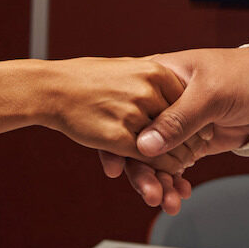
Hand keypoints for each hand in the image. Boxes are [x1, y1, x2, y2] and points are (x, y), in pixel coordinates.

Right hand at [38, 57, 192, 171]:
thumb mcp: (131, 71)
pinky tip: (161, 178)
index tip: (199, 137)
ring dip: (177, 164)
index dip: (194, 122)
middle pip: (179, 125)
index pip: (186, 102)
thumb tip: (184, 103)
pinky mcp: (117, 136)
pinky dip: (159, 171)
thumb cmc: (87, 78)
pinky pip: (148, 157)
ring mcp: (133, 112)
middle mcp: (147, 89)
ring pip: (167, 145)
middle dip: (191, 146)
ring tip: (178, 172)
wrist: (49, 86)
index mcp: (156, 69)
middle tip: (194, 156)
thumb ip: (158, 87)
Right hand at [97, 47, 248, 211]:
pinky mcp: (188, 142)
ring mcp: (174, 124)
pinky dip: (174, 182)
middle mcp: (159, 102)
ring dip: (159, 182)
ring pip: (154, 159)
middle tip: (152, 194)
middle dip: (142, 172)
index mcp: (156, 78)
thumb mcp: (210, 93)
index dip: (115, 141)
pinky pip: (172, 166)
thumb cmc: (243, 76)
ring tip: (168, 202)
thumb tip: (145, 145)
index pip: (125, 111)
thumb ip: (178, 119)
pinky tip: (180, 193)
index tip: (115, 168)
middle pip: (136, 141)